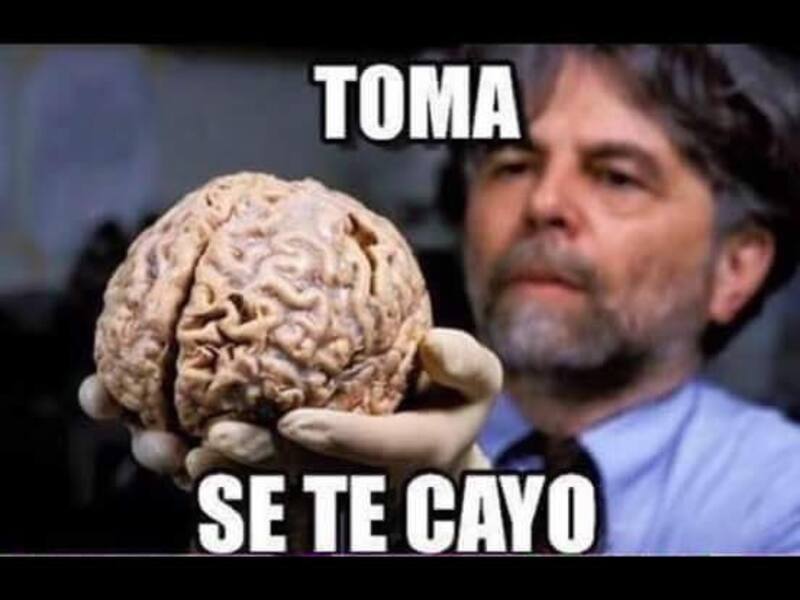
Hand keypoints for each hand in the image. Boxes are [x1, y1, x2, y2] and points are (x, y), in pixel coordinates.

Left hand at [78, 328, 502, 486]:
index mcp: (410, 455)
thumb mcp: (475, 382)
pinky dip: (174, 453)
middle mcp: (356, 481)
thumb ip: (468, 365)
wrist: (422, 447)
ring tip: (150, 446)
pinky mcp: (274, 478)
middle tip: (210, 444)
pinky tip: (120, 410)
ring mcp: (311, 485)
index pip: (378, 453)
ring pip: (252, 489)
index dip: (339, 443)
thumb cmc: (447, 404)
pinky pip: (223, 474)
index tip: (298, 422)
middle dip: (254, 467)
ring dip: (200, 474)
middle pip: (301, 482)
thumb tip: (434, 344)